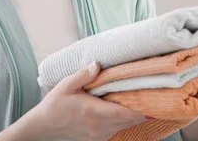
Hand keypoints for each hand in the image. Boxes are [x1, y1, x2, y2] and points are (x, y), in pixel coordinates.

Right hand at [31, 61, 147, 140]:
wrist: (42, 127)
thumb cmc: (54, 105)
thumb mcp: (67, 85)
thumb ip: (84, 74)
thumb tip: (98, 64)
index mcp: (95, 112)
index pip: (125, 113)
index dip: (142, 109)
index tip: (155, 100)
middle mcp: (100, 126)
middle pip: (129, 120)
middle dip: (142, 110)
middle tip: (154, 95)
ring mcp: (99, 134)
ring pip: (124, 126)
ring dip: (133, 116)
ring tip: (144, 101)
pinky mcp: (96, 138)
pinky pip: (116, 130)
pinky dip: (124, 121)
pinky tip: (126, 111)